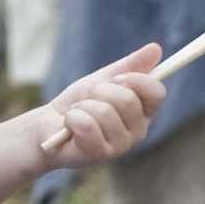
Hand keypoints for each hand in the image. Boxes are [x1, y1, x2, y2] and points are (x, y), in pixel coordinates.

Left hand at [36, 43, 164, 168]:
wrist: (47, 127)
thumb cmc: (78, 104)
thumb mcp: (102, 79)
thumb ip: (129, 66)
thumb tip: (156, 48)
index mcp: (143, 112)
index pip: (157, 93)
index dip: (137, 80)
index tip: (118, 77)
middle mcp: (138, 132)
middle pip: (129, 100)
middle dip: (101, 91)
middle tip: (89, 99)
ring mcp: (120, 146)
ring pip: (105, 112)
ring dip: (83, 106)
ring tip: (77, 113)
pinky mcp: (100, 155)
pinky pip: (88, 125)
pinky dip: (72, 118)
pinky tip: (69, 126)